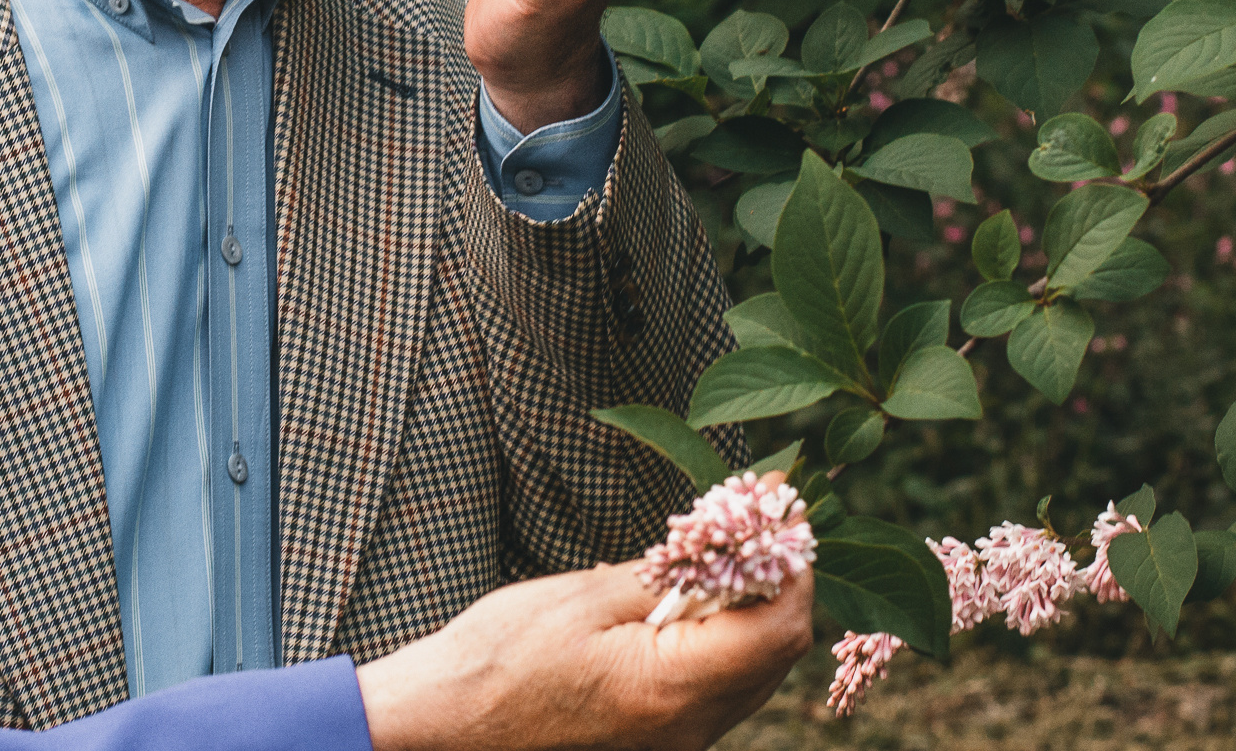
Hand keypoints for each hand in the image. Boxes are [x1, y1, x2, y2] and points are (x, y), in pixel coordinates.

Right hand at [355, 559, 812, 750]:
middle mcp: (688, 729)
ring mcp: (677, 743)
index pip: (777, 629)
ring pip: (752, 673)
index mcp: (671, 690)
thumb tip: (732, 539)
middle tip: (760, 517)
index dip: (791, 565)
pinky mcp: (660, 743)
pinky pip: (718, 689)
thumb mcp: (582, 598)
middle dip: (778, 580)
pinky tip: (694, 598)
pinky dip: (721, 639)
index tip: (781, 508)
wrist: (445, 724)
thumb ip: (667, 576)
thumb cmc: (497, 655)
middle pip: (776, 654)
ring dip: (752, 608)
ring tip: (729, 548)